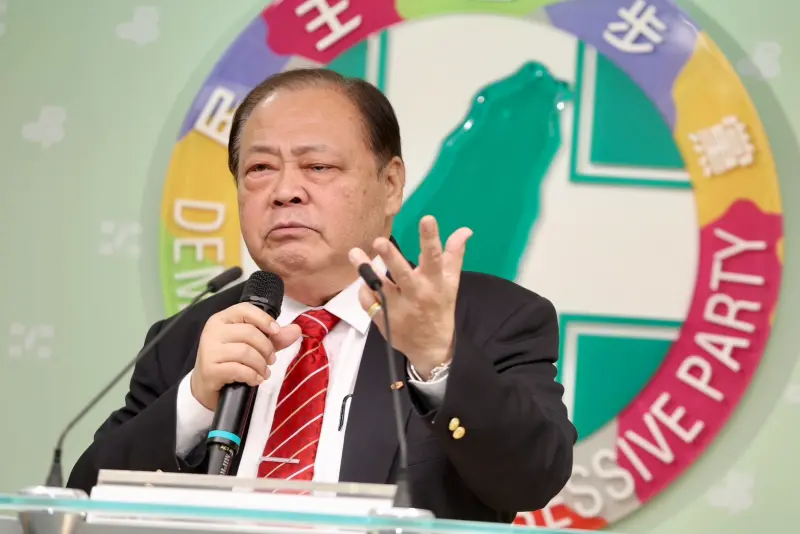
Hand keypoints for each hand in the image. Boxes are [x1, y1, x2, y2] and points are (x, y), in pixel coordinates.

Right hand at [190, 303, 300, 409]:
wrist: (207, 385)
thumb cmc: (230, 360)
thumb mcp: (254, 346)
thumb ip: (275, 337)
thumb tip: (296, 330)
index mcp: (222, 319)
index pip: (245, 309)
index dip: (264, 319)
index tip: (276, 331)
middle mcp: (213, 331)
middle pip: (249, 333)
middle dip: (266, 349)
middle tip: (270, 360)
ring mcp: (208, 350)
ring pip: (245, 352)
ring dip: (260, 365)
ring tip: (263, 372)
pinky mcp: (209, 369)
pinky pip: (238, 369)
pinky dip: (252, 376)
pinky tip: (254, 379)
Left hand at [348, 215, 471, 377]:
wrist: (432, 347)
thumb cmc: (440, 308)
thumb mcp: (451, 283)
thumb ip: (454, 255)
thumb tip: (465, 230)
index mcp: (435, 283)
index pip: (434, 258)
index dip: (430, 238)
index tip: (427, 219)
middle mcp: (417, 294)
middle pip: (402, 274)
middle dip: (391, 258)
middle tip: (379, 241)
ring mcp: (399, 309)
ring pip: (379, 287)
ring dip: (366, 270)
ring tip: (355, 253)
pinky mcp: (384, 320)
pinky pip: (369, 302)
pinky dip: (365, 291)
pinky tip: (364, 283)